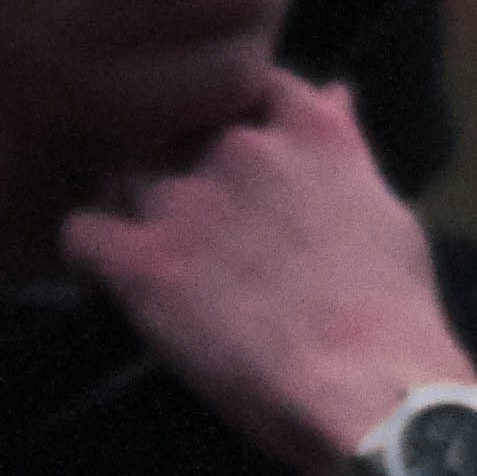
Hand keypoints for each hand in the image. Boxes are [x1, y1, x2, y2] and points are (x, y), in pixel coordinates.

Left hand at [58, 69, 476, 475]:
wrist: (372, 388)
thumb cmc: (395, 313)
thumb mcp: (384, 209)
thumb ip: (343, 147)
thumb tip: (336, 93)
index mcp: (308, 129)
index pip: (245, 87)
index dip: (228, 121)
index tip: (227, 158)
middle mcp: (240, 146)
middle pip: (176, 133)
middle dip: (178, 168)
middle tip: (191, 224)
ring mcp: (186, 200)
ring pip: (126, 178)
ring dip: (133, 210)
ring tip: (150, 254)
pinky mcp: (142, 260)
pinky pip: (81, 233)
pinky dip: (88, 253)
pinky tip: (106, 278)